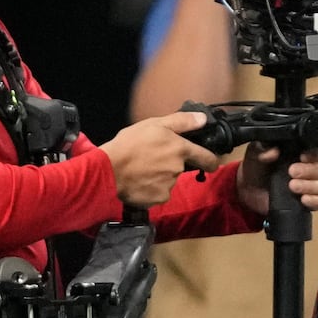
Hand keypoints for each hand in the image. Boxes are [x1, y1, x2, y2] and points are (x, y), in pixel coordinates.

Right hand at [100, 110, 220, 206]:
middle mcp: (178, 168)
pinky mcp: (158, 198)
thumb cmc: (128, 145)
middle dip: (171, 165)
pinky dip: (151, 190)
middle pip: (181, 168)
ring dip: (159, 177)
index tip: (210, 163)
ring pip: (169, 181)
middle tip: (152, 160)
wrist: (107, 170)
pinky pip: (158, 194)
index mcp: (180, 149)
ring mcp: (169, 185)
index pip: (207, 158)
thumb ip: (182, 121)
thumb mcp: (154, 124)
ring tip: (141, 170)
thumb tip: (203, 119)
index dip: (210, 161)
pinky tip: (139, 182)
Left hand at [235, 143, 317, 214]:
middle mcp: (310, 168)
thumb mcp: (255, 153)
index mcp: (301, 153)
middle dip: (309, 170)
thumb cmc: (256, 168)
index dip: (316, 153)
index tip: (303, 156)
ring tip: (292, 186)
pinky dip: (314, 201)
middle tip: (292, 172)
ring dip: (309, 186)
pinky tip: (303, 199)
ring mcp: (310, 186)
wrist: (248, 191)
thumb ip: (262, 149)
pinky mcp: (307, 202)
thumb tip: (273, 151)